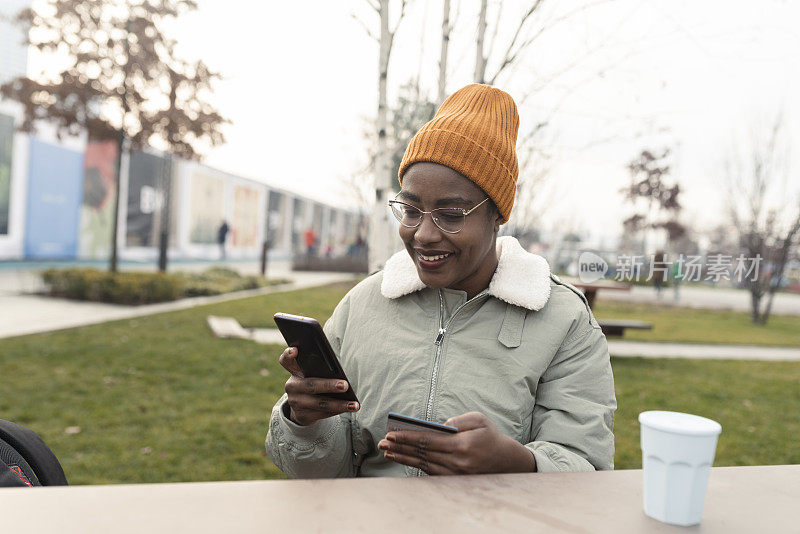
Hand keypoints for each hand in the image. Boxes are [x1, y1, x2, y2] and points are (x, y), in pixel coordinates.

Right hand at [278, 346, 359, 425]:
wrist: (303, 408)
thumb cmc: (314, 382)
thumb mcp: (312, 374)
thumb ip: (319, 369)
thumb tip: (340, 373)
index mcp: (294, 371)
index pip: (286, 360)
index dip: (288, 355)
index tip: (295, 350)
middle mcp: (292, 386)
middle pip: (311, 385)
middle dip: (329, 386)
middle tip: (345, 385)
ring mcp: (295, 402)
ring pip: (320, 403)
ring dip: (339, 404)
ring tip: (354, 404)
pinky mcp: (302, 416)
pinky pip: (322, 414)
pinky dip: (337, 411)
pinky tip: (349, 408)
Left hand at [377, 411, 535, 474]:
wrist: (507, 462)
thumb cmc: (491, 436)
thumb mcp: (479, 420)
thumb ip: (458, 420)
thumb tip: (438, 426)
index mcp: (462, 445)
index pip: (428, 440)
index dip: (408, 437)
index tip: (392, 434)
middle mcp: (457, 462)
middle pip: (422, 453)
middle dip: (400, 447)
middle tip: (382, 442)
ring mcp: (455, 473)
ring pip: (423, 464)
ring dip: (403, 458)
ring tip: (387, 451)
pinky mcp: (454, 479)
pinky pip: (430, 471)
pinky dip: (415, 465)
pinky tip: (403, 459)